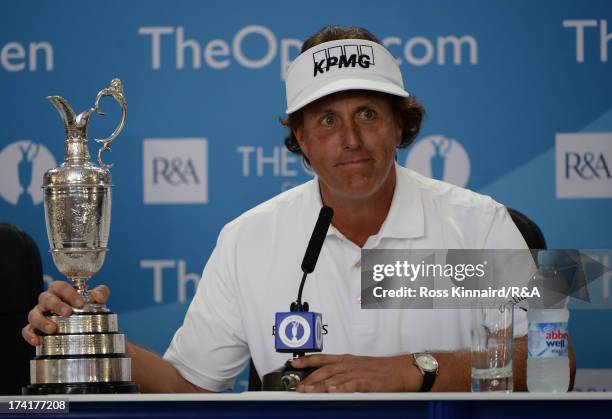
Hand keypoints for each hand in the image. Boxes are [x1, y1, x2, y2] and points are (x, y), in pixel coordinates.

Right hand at [22, 281, 109, 345]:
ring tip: (53, 329)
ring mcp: (39, 313)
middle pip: (46, 298)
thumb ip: (100, 293)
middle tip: (68, 313)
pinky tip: (38, 341)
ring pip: (34, 314)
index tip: (81, 303)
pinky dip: (30, 335)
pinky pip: (27, 330)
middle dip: (56, 305)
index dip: (70, 293)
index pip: (61, 287)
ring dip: (42, 321)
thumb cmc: (82, 306)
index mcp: (59, 291)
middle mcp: (47, 300)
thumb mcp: (94, 298)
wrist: (76, 321)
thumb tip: (98, 296)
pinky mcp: (33, 327)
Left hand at [291, 354, 421, 392]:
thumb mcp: (359, 366)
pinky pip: (353, 384)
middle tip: (298, 387)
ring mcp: (359, 372)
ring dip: (320, 385)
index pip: (323, 358)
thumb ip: (343, 373)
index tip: (294, 364)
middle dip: (310, 378)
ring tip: (308, 391)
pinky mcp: (369, 382)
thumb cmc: (382, 370)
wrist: (402, 370)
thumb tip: (327, 381)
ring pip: (336, 377)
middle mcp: (350, 364)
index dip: (308, 360)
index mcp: (347, 360)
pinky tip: (333, 391)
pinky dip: (341, 388)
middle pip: (326, 369)